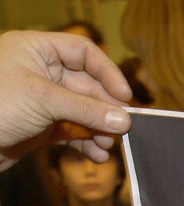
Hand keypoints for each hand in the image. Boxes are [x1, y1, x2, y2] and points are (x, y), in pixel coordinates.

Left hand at [0, 30, 130, 170]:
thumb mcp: (43, 100)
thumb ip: (87, 109)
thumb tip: (125, 119)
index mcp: (36, 50)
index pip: (83, 52)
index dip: (107, 73)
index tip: (124, 97)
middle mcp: (40, 72)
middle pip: (88, 85)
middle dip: (105, 109)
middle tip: (123, 129)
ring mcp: (41, 100)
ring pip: (82, 111)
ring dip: (99, 129)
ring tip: (108, 146)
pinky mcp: (41, 126)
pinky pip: (73, 131)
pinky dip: (86, 143)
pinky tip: (96, 155)